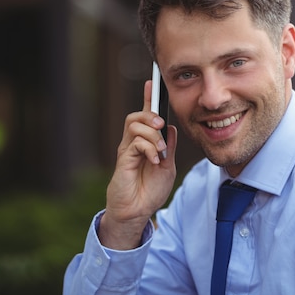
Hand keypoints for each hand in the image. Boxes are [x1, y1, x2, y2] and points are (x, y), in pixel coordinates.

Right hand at [99, 80, 177, 249]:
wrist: (138, 212)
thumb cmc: (150, 190)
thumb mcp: (168, 166)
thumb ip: (169, 147)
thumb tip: (170, 128)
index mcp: (146, 142)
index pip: (146, 116)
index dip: (148, 99)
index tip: (151, 83)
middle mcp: (134, 143)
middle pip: (137, 115)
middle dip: (150, 114)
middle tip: (160, 126)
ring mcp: (127, 150)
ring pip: (134, 125)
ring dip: (151, 134)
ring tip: (160, 150)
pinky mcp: (124, 160)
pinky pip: (135, 143)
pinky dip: (149, 148)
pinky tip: (155, 160)